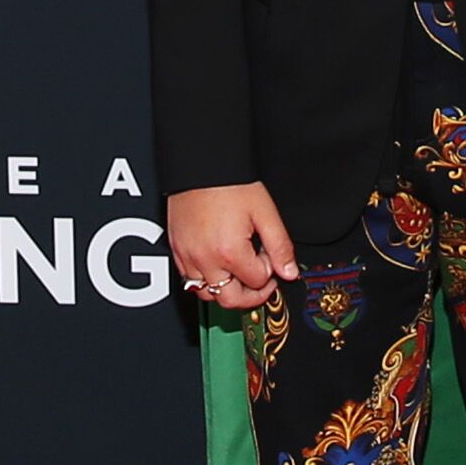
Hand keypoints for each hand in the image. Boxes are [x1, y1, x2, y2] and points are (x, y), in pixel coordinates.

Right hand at [165, 182, 297, 313]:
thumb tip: (289, 271)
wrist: (200, 165)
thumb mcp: (265, 212)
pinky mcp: (176, 250)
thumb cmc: (229, 183)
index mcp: (230, 251)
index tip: (269, 256)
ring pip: (207, 294)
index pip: (257, 281)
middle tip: (260, 282)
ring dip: (225, 290)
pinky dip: (205, 280)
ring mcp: (188, 256)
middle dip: (250, 295)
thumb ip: (280, 246)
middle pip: (229, 299)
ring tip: (238, 274)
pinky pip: (189, 280)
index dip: (269, 271)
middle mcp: (205, 259)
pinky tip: (217, 266)